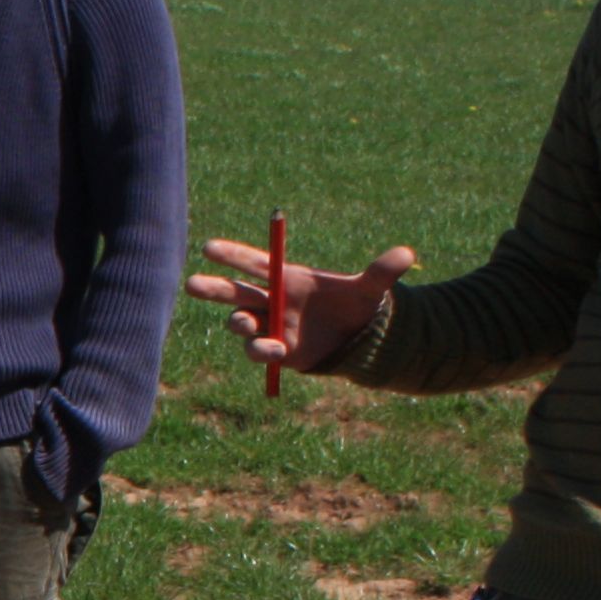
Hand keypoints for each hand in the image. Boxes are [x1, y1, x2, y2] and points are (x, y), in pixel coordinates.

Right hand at [188, 237, 415, 374]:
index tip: (209, 247)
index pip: (254, 263)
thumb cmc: (357, 306)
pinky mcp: (278, 352)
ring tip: (246, 324)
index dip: (232, 255)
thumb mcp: (371, 289)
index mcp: (288, 278)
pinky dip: (262, 350)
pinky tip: (273, 349)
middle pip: (233, 292)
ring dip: (239, 322)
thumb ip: (382, 272)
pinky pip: (260, 351)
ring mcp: (272, 327)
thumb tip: (408, 255)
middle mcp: (273, 301)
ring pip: (241, 323)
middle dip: (212, 288)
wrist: (360, 341)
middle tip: (192, 284)